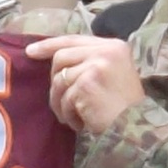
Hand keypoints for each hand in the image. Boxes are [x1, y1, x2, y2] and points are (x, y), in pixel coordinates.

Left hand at [24, 33, 144, 134]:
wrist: (137, 127)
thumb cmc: (124, 108)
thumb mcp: (113, 74)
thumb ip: (90, 62)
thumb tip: (57, 64)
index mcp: (113, 46)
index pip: (73, 39)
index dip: (49, 45)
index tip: (30, 52)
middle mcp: (105, 51)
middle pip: (61, 57)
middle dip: (55, 81)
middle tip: (62, 102)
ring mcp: (95, 66)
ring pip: (60, 80)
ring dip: (61, 103)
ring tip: (73, 117)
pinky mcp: (86, 84)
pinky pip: (65, 99)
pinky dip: (69, 115)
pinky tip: (81, 123)